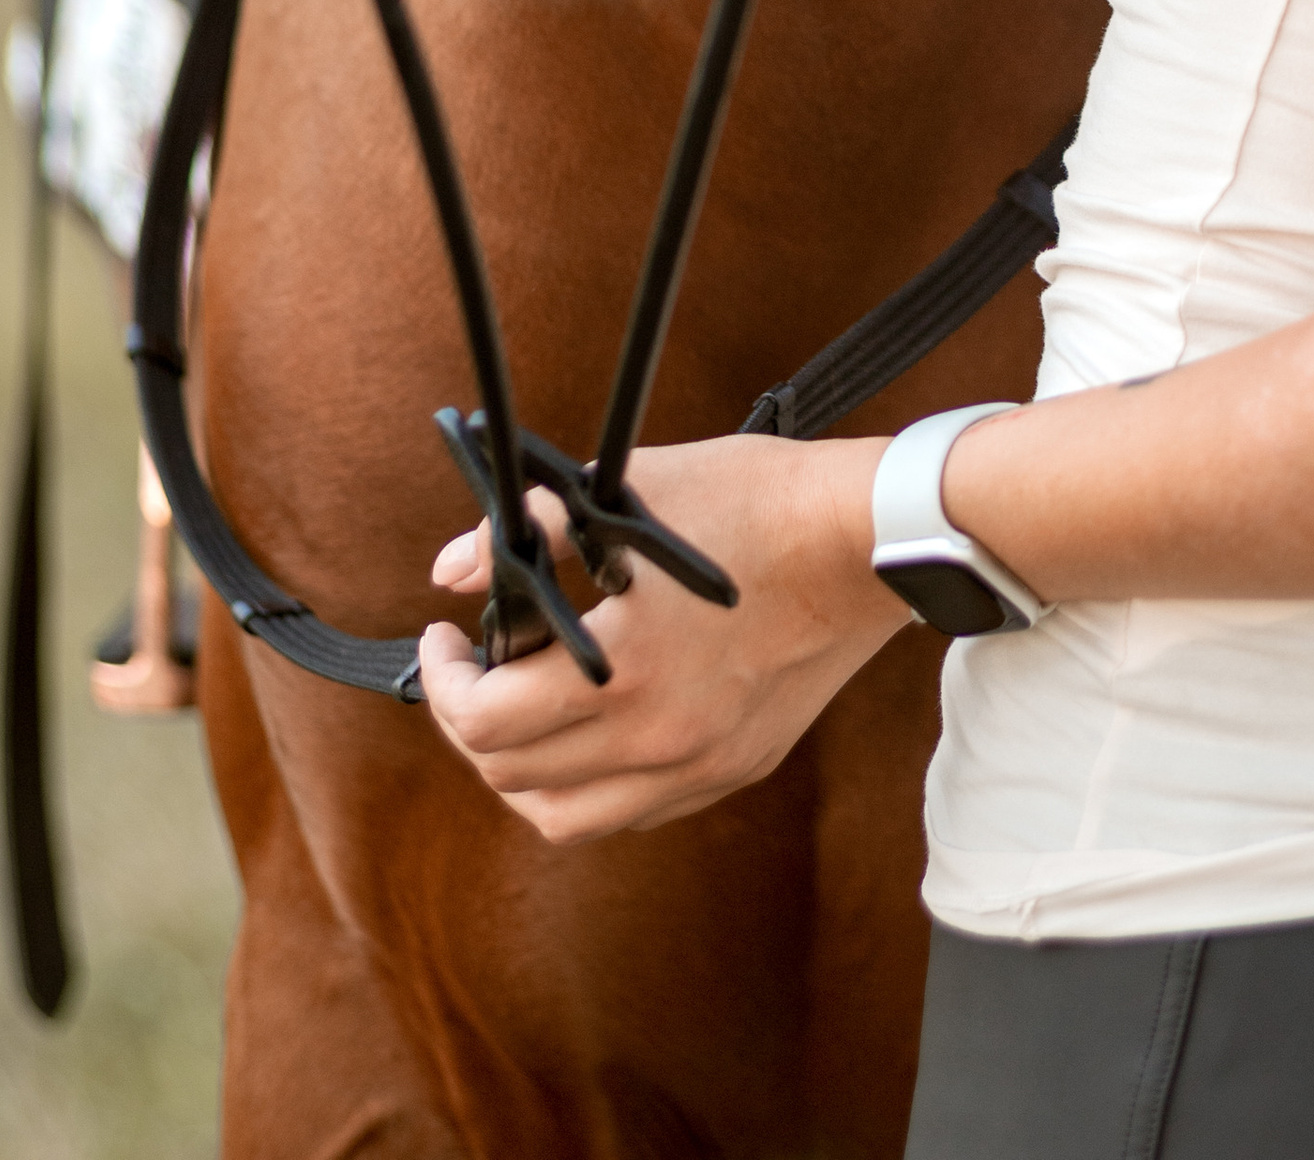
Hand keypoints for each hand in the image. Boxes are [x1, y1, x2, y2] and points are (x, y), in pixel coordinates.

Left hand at [417, 433, 902, 841]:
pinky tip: (591, 723)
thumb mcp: (632, 494)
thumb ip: (531, 536)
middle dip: (470, 722)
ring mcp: (699, 766)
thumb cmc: (756, 500)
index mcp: (623, 674)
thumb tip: (449, 571)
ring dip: (522, 772)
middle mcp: (657, 741)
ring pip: (566, 819)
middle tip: (470, 665)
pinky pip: (632, 810)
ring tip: (518, 708)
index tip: (443, 637)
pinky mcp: (735, 768)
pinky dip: (589, 783)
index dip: (442, 681)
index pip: (484, 721)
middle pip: (512, 780)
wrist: (871, 540)